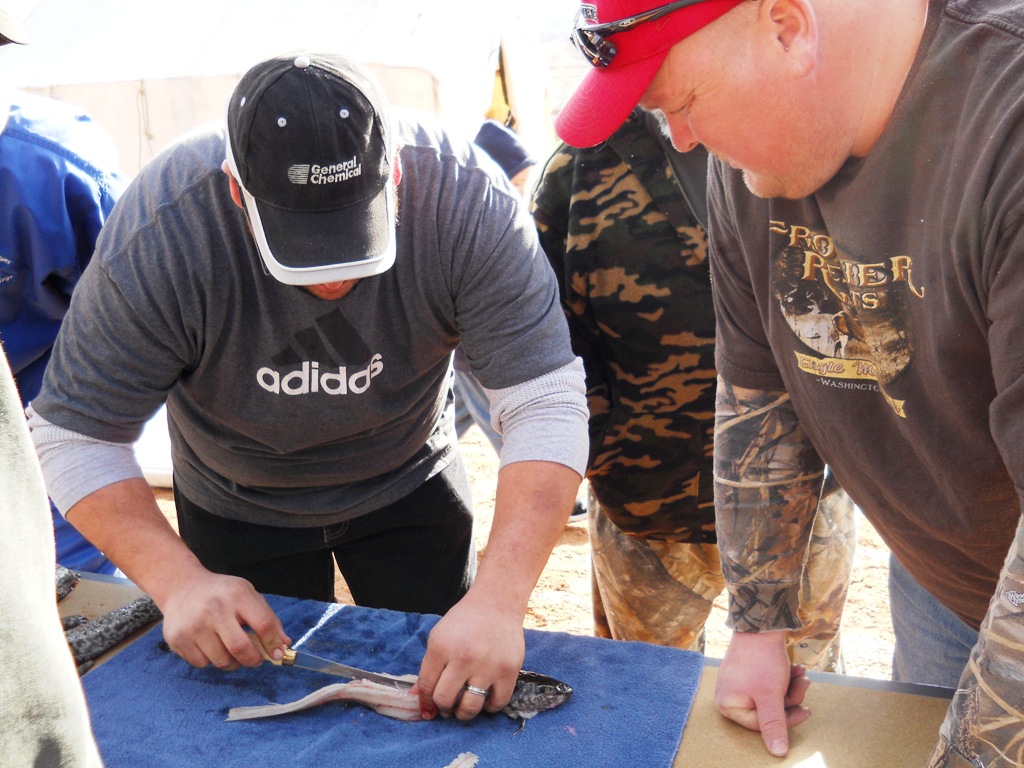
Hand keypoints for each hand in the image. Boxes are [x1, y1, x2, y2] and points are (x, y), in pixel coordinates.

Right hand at [158, 568, 290, 670]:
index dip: (273, 643)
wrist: (182, 587)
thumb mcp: (247, 595)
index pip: (263, 624)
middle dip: (253, 660)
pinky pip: (202, 664)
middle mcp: (215, 609)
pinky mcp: (178, 639)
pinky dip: (210, 660)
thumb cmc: (221, 593)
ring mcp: (194, 625)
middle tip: (255, 659)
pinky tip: (209, 645)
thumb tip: (284, 645)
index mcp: (237, 595)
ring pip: (222, 661)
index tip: (277, 654)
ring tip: (229, 649)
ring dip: (232, 662)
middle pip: (241, 648)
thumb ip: (268, 618)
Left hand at [413, 589, 524, 721]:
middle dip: (443, 707)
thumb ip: (428, 667)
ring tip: (464, 707)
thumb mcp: (439, 637)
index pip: (426, 686)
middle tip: (448, 705)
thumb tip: (417, 697)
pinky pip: (498, 703)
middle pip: (444, 699)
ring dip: (463, 713)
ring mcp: (487, 665)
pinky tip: (486, 699)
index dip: (426, 700)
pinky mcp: (509, 670)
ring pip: (470, 707)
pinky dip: (489, 707)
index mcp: (441, 647)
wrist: (496, 603)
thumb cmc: (464, 620)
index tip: (430, 704)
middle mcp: (463, 657)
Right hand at [715, 630, 811, 756]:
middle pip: (768, 711)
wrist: (760, 624)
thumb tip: (777, 753)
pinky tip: (794, 669)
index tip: (806, 710)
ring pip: (771, 697)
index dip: (787, 719)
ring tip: (800, 673)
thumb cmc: (762, 660)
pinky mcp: (747, 672)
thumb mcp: (771, 696)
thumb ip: (774, 725)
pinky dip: (783, 679)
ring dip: (790, 687)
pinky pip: (768, 685)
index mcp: (728, 705)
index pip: (762, 725)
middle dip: (789, 698)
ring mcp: (738, 683)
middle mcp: (729, 695)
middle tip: (803, 684)